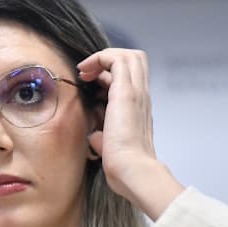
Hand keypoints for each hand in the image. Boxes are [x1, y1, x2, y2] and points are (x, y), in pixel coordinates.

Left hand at [77, 49, 182, 219]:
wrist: (132, 171)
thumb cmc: (122, 166)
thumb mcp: (110, 147)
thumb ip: (104, 138)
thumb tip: (96, 136)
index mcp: (138, 109)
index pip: (129, 78)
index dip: (109, 75)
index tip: (89, 86)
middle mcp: (142, 97)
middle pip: (135, 59)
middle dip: (109, 59)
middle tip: (88, 75)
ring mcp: (137, 92)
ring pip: (129, 55)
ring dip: (103, 57)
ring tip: (85, 71)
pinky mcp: (126, 92)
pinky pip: (116, 59)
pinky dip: (99, 58)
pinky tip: (85, 72)